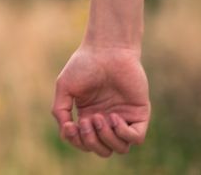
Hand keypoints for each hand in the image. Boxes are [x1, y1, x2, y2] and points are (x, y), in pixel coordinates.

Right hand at [51, 43, 149, 157]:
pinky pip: (135, 139)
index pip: (85, 143)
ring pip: (120, 148)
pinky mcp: (140, 114)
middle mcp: (107, 121)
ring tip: (100, 117)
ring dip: (106, 138)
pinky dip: (123, 133)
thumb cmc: (84, 65)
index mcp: (89, 116)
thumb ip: (60, 111)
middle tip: (87, 121)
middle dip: (91, 141)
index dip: (77, 141)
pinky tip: (113, 117)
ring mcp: (124, 118)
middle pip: (102, 150)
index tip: (71, 125)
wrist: (106, 50)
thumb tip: (66, 132)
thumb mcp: (64, 88)